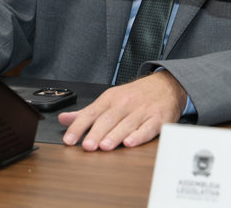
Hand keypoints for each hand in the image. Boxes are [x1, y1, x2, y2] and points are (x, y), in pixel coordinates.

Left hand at [58, 71, 185, 150]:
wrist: (167, 84)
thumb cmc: (136, 95)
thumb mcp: (110, 99)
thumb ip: (87, 112)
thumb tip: (64, 119)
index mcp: (111, 99)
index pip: (91, 113)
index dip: (79, 127)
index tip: (69, 139)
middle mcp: (125, 104)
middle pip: (108, 119)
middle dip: (96, 133)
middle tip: (87, 146)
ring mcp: (142, 111)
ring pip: (126, 124)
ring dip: (115, 136)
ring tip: (105, 146)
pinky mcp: (157, 118)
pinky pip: (147, 128)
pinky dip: (139, 135)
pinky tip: (130, 142)